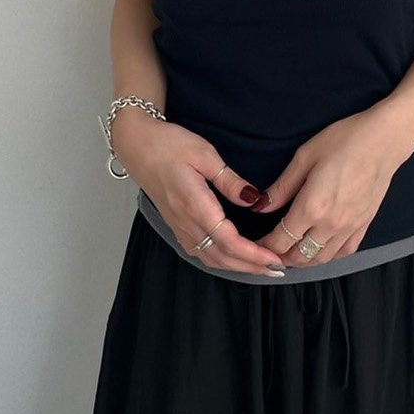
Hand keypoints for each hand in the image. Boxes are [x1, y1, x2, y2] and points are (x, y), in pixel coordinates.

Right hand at [115, 114, 284, 277]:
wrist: (137, 145)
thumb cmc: (168, 144)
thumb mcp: (205, 153)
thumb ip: (229, 179)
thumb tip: (253, 198)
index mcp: (195, 205)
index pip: (228, 241)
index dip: (253, 254)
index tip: (274, 257)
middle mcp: (186, 221)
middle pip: (221, 257)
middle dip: (251, 266)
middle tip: (277, 269)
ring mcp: (179, 225)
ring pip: (210, 258)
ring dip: (237, 266)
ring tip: (260, 267)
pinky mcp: (176, 224)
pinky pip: (199, 252)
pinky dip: (220, 260)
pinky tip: (233, 258)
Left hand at [251, 104, 409, 268]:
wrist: (383, 140)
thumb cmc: (343, 141)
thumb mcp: (304, 157)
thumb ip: (282, 187)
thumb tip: (261, 206)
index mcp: (312, 207)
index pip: (281, 240)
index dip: (264, 247)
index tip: (255, 245)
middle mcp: (330, 224)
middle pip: (299, 256)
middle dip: (280, 257)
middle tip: (270, 250)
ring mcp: (349, 228)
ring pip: (321, 259)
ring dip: (303, 260)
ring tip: (291, 251)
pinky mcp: (364, 225)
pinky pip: (343, 253)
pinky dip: (328, 256)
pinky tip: (320, 247)